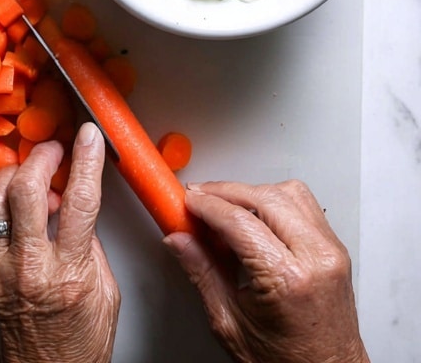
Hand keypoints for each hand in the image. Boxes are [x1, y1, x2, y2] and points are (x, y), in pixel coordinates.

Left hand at [0, 121, 119, 362]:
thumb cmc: (80, 344)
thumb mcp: (106, 293)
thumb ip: (89, 244)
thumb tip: (72, 205)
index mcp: (67, 273)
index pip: (78, 200)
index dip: (85, 160)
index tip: (88, 136)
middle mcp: (27, 268)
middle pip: (25, 189)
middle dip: (40, 158)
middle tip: (52, 151)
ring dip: (14, 179)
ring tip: (31, 181)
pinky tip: (14, 213)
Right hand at [164, 179, 369, 362]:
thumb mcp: (230, 324)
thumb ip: (202, 274)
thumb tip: (180, 240)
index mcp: (288, 280)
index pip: (239, 220)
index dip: (207, 205)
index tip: (188, 202)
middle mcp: (316, 259)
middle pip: (264, 196)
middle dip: (226, 191)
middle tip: (200, 200)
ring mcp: (331, 252)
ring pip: (288, 192)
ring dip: (252, 192)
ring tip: (227, 211)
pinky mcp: (336, 250)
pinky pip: (304, 206)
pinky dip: (275, 203)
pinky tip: (256, 219)